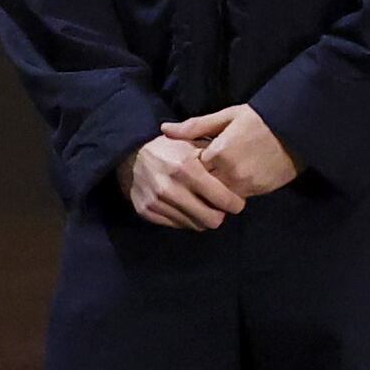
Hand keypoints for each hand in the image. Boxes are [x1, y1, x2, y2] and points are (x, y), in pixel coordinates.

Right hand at [125, 129, 244, 229]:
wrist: (130, 154)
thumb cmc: (170, 148)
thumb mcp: (193, 143)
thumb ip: (215, 158)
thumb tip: (238, 177)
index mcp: (186, 168)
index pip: (223, 200)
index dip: (235, 203)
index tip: (236, 201)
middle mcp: (170, 187)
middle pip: (211, 220)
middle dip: (220, 214)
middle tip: (220, 206)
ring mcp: (156, 201)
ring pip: (195, 225)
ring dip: (202, 217)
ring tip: (203, 204)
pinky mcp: (146, 211)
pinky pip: (177, 225)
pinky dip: (185, 218)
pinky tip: (185, 206)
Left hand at [164, 103, 296, 201]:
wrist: (296, 130)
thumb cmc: (259, 119)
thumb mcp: (227, 116)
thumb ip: (195, 126)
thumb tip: (165, 129)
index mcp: (218, 152)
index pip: (191, 169)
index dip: (189, 166)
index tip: (190, 161)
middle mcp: (230, 173)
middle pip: (203, 187)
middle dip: (200, 182)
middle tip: (200, 175)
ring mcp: (245, 185)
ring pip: (218, 196)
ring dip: (215, 190)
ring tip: (217, 178)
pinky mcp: (258, 191)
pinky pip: (237, 197)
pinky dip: (231, 192)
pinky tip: (234, 180)